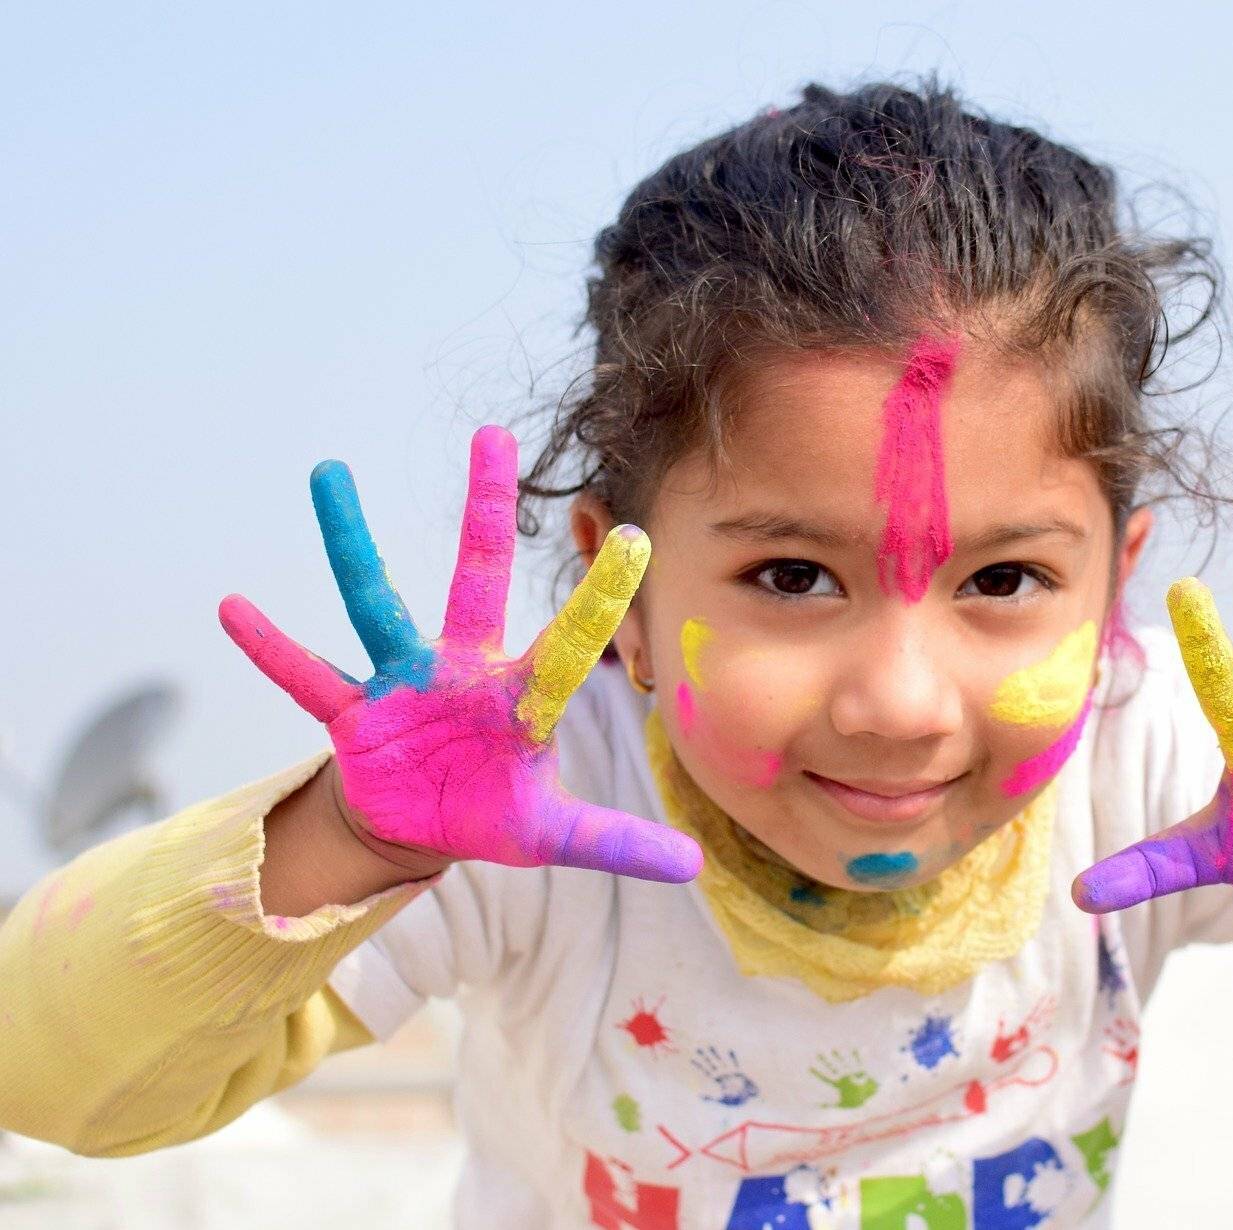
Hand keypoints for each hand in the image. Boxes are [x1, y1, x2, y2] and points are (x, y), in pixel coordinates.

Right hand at [219, 425, 701, 882]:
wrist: (419, 824)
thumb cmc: (491, 811)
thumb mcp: (553, 836)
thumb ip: (617, 841)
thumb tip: (694, 865)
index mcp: (520, 698)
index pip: (571, 644)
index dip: (600, 599)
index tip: (638, 539)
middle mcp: (463, 670)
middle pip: (477, 578)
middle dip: (486, 511)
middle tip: (493, 435)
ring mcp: (403, 682)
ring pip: (374, 602)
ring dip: (350, 542)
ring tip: (328, 472)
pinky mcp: (353, 712)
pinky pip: (306, 676)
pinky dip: (271, 648)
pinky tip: (233, 607)